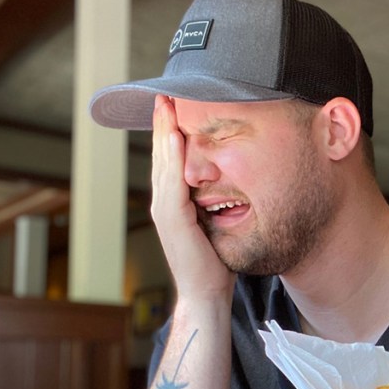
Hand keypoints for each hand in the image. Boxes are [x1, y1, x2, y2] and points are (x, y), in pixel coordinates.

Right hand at [151, 95, 234, 300]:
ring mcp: (165, 211)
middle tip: (162, 94)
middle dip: (161, 124)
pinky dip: (172, 157)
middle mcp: (164, 203)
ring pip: (162, 162)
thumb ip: (214, 204)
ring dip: (163, 132)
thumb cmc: (214, 264)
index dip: (169, 133)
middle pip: (161, 155)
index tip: (173, 106)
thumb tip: (227, 187)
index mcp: (173, 202)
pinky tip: (174, 137)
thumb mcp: (216, 225)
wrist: (206, 294)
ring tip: (165, 105)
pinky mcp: (173, 219)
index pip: (170, 160)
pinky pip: (172, 181)